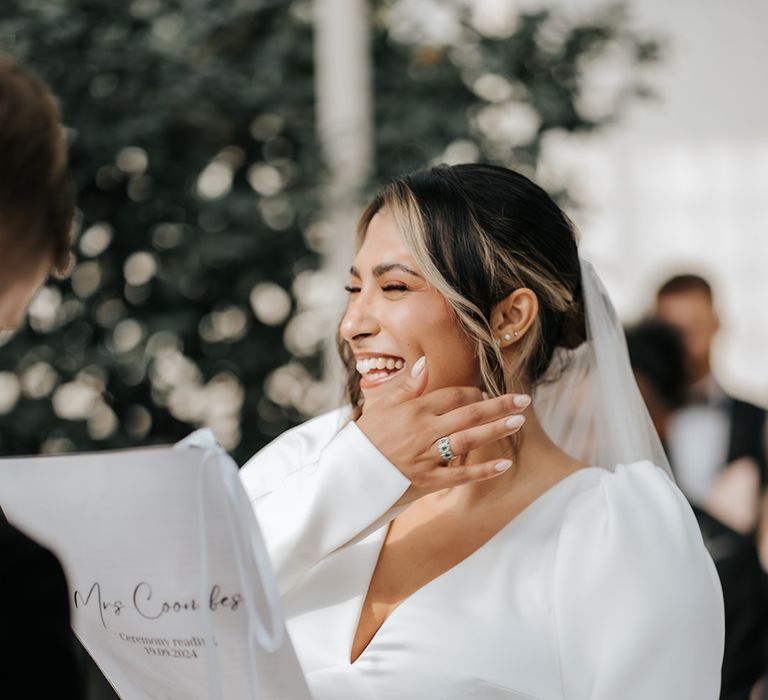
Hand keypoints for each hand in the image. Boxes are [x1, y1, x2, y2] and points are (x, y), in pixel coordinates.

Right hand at [355, 356, 528, 505]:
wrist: (348, 475)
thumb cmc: (365, 438)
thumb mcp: (382, 405)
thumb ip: (408, 384)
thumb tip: (425, 361)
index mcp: (415, 409)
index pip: (453, 396)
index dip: (473, 393)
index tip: (485, 395)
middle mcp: (425, 430)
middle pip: (469, 414)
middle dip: (499, 406)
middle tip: (524, 400)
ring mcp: (427, 456)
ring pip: (469, 440)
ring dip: (496, 430)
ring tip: (518, 421)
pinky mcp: (428, 481)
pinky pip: (460, 475)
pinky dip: (483, 471)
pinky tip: (504, 465)